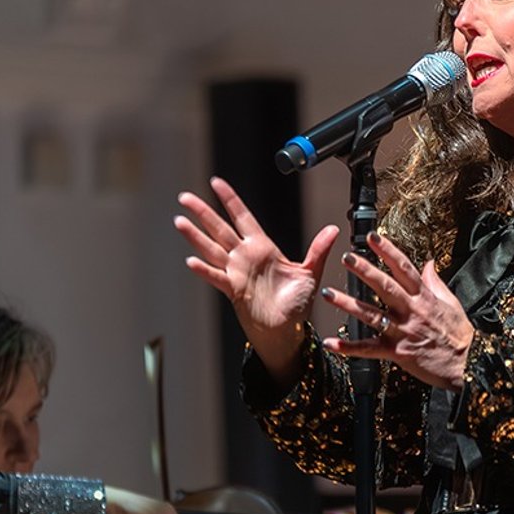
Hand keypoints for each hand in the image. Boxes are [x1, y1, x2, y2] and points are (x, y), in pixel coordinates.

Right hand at [176, 177, 339, 379]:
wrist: (288, 331)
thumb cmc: (297, 304)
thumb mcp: (310, 272)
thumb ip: (318, 250)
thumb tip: (333, 229)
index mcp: (263, 247)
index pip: (242, 217)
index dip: (230, 199)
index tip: (216, 182)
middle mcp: (246, 257)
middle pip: (219, 228)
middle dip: (203, 212)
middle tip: (185, 197)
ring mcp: (236, 273)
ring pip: (211, 249)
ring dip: (195, 236)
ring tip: (179, 221)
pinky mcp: (233, 290)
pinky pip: (217, 277)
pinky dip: (205, 270)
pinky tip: (191, 261)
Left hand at [319, 231, 474, 389]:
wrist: (467, 365)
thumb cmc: (459, 335)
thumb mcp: (451, 302)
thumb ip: (435, 282)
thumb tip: (428, 263)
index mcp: (424, 297)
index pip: (404, 268)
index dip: (388, 251)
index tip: (373, 237)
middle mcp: (411, 311)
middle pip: (385, 286)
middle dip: (365, 270)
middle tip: (347, 257)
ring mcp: (403, 331)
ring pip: (371, 315)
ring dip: (348, 304)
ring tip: (328, 294)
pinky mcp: (397, 352)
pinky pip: (369, 350)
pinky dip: (349, 348)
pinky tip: (331, 343)